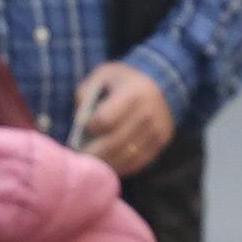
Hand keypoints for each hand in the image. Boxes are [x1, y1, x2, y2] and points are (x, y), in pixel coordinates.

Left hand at [71, 61, 175, 176]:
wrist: (161, 84)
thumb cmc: (123, 81)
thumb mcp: (103, 76)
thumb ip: (86, 93)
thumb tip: (79, 121)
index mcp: (132, 93)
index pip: (105, 119)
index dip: (90, 127)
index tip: (84, 128)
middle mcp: (147, 113)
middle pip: (114, 142)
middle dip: (93, 152)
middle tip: (80, 156)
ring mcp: (156, 129)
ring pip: (125, 155)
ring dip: (106, 162)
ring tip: (92, 162)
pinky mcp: (160, 142)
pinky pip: (137, 162)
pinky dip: (120, 166)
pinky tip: (109, 163)